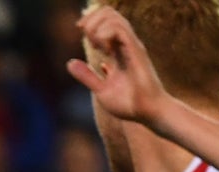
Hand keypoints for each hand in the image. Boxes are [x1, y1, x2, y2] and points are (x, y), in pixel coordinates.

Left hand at [66, 6, 169, 125]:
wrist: (148, 112)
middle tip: (87, 38)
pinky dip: (104, 34)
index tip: (80, 31)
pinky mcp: (136, 51)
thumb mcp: (101, 90)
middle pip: (109, 12)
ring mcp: (131, 46)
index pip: (106, 20)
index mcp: (118, 50)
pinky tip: (103, 50)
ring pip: (114, 17)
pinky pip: (119, 29)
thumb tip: (70, 63)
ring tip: (96, 46)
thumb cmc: (130, 104)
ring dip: (96, 27)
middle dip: (91, 20)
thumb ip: (87, 76)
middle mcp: (126, 44)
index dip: (90, 20)